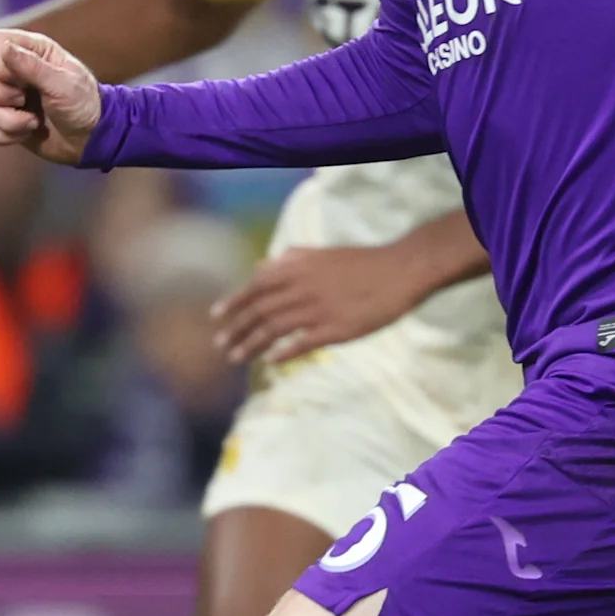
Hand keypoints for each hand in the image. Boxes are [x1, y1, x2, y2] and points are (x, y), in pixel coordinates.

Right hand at [0, 29, 101, 163]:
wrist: (90, 141)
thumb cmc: (83, 105)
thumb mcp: (63, 84)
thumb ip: (32, 66)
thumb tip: (2, 47)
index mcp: (32, 50)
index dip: (1, 63)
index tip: (23, 80)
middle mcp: (14, 69)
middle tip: (24, 101)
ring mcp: (6, 95)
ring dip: (7, 120)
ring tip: (33, 123)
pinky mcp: (2, 120)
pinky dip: (3, 135)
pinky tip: (24, 135)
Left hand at [213, 243, 433, 367]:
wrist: (398, 272)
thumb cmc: (360, 263)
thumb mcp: (320, 253)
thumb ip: (289, 258)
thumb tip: (261, 266)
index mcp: (297, 268)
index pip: (255, 287)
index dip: (233, 303)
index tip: (216, 318)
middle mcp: (301, 288)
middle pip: (259, 311)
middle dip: (236, 330)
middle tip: (221, 346)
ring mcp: (318, 310)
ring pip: (274, 329)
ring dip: (251, 345)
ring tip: (236, 358)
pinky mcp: (335, 329)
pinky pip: (302, 343)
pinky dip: (284, 353)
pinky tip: (270, 362)